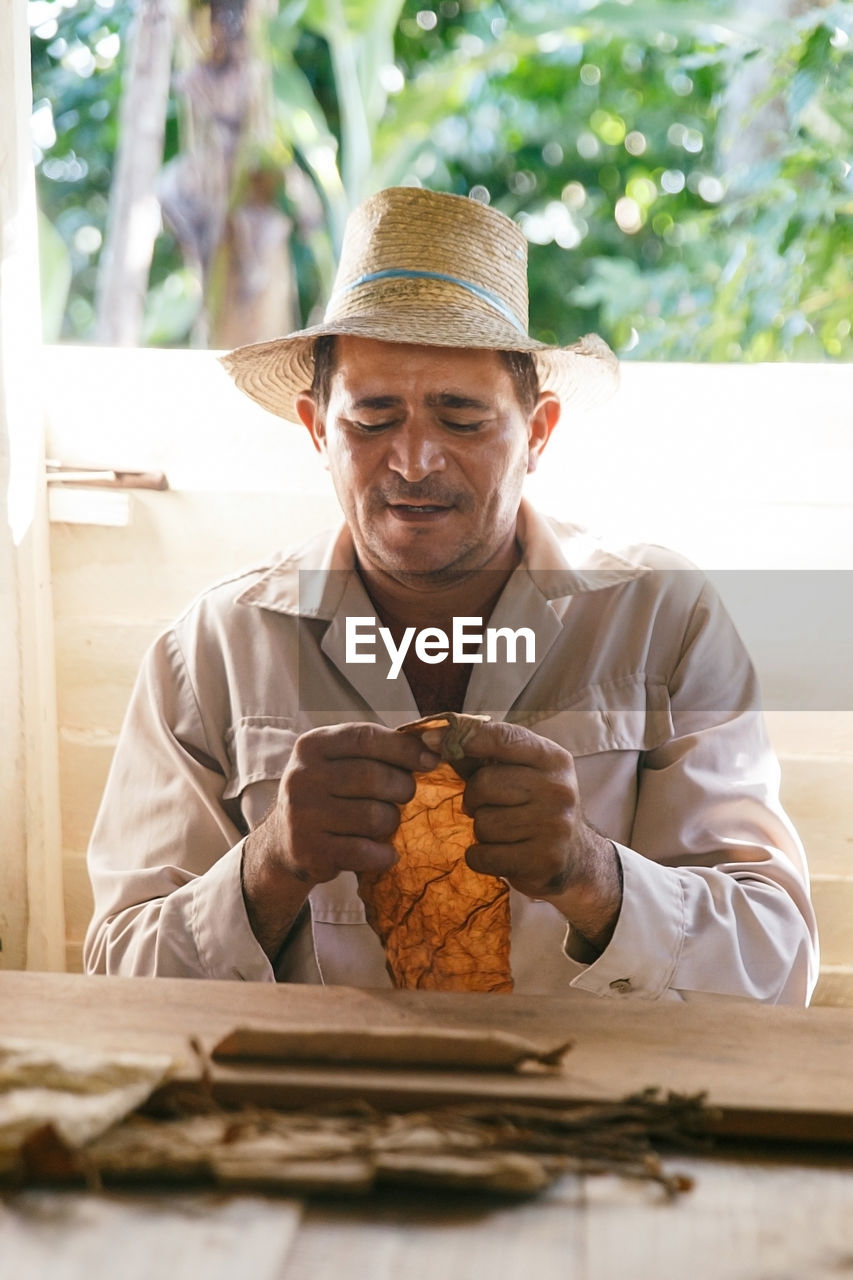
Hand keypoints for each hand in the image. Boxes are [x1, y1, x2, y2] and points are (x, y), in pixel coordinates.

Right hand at [242, 723, 439, 958]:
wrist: (285, 841)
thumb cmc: (330, 793)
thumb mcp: (342, 761)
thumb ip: (381, 748)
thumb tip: (437, 741)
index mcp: (312, 745)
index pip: (365, 738)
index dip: (403, 748)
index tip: (430, 761)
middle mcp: (301, 776)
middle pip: (373, 777)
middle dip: (402, 788)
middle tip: (404, 795)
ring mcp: (302, 815)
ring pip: (374, 816)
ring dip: (392, 822)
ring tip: (386, 823)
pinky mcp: (309, 851)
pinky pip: (365, 852)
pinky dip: (384, 854)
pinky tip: (385, 852)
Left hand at [422, 719, 621, 951]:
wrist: (576, 858)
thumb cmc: (536, 806)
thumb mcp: (520, 773)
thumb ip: (482, 756)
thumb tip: (434, 739)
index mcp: (553, 759)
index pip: (503, 738)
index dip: (463, 738)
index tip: (431, 740)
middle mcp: (558, 789)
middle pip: (485, 784)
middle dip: (474, 798)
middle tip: (488, 806)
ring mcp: (554, 827)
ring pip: (482, 823)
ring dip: (481, 830)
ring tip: (502, 831)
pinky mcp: (543, 861)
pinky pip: (483, 856)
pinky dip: (480, 856)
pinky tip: (500, 853)